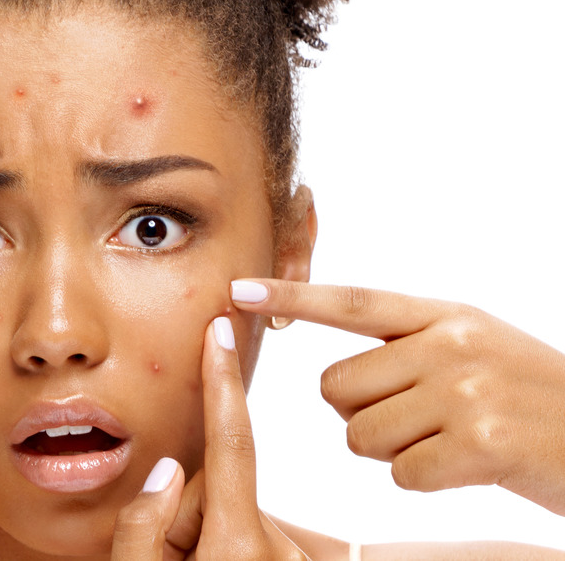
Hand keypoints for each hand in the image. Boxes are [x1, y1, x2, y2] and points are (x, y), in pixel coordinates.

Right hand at [111, 317, 309, 559]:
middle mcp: (276, 548)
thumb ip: (140, 526)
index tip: (221, 331)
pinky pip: (240, 532)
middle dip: (181, 509)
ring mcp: (289, 559)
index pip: (231, 445)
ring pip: (224, 510)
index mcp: (238, 548)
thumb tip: (168, 471)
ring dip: (197, 532)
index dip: (221, 382)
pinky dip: (219, 548)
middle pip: (212, 487)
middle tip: (168, 559)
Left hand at [230, 279, 564, 515]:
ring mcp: (466, 393)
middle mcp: (452, 345)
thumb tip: (332, 380)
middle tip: (419, 416)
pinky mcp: (480, 445)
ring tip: (447, 438)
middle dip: (359, 411)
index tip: (237, 288)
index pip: (352, 302)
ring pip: (358, 433)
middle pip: (336, 386)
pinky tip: (465, 465)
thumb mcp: (476, 347)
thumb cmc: (530, 397)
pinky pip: (399, 471)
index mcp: (446, 316)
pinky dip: (422, 479)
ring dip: (391, 449)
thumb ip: (408, 347)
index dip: (291, 296)